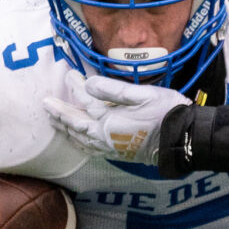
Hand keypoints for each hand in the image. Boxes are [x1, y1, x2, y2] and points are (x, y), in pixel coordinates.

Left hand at [44, 70, 188, 163]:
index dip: (75, 86)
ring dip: (66, 129)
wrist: (183, 140)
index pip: (86, 100)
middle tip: (45, 103)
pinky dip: (79, 144)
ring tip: (55, 121)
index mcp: (110, 119)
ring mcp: (111, 147)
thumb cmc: (167, 113)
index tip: (68, 74)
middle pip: (76, 124)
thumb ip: (113, 90)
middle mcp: (105, 136)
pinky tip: (78, 141)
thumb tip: (88, 83)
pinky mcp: (118, 154)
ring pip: (81, 139)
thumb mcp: (143, 95)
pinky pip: (91, 150)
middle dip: (59, 113)